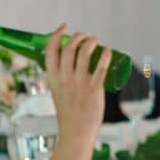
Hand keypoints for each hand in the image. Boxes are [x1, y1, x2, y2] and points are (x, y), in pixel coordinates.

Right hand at [44, 25, 108, 143]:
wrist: (76, 131)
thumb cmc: (69, 113)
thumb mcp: (58, 92)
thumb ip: (62, 79)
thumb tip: (71, 65)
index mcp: (52, 79)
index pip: (50, 51)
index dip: (56, 35)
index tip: (64, 27)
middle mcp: (64, 78)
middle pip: (69, 48)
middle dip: (78, 37)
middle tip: (85, 35)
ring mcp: (79, 83)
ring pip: (84, 54)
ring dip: (91, 42)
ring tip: (95, 40)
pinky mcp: (94, 89)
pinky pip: (101, 67)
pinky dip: (106, 55)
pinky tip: (109, 50)